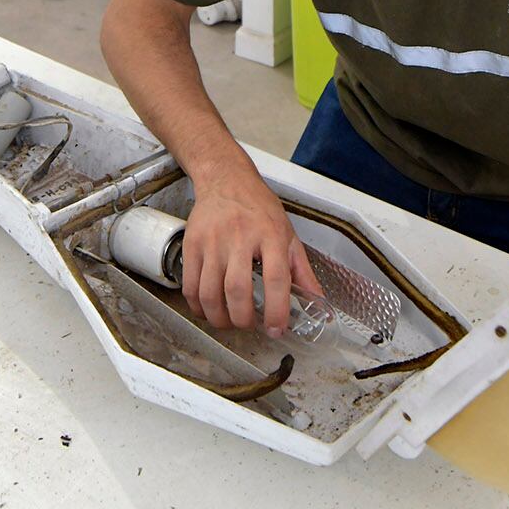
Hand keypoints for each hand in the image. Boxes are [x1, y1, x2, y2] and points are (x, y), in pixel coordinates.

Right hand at [182, 167, 324, 334]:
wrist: (227, 180)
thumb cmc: (259, 209)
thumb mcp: (288, 235)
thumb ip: (302, 272)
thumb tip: (318, 303)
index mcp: (271, 235)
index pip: (276, 278)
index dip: (276, 310)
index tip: (276, 328)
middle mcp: (241, 237)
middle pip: (237, 289)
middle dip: (242, 318)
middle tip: (249, 325)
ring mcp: (213, 241)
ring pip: (209, 291)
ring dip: (219, 317)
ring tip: (229, 322)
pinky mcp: (192, 244)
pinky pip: (190, 285)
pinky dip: (197, 306)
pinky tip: (208, 310)